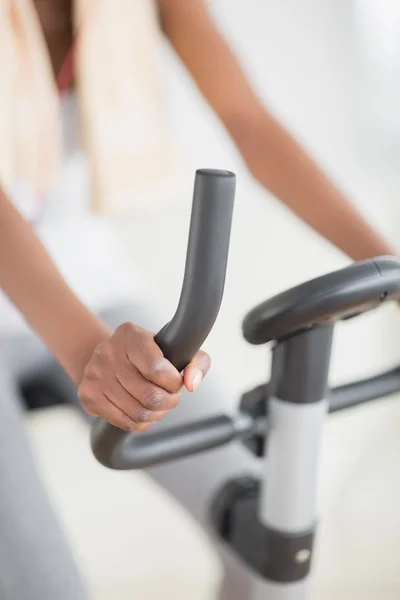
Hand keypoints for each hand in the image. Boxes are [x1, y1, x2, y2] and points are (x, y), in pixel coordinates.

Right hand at [78, 322, 209, 431]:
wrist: (109, 357)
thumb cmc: (149, 353)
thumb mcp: (176, 348)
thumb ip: (196, 361)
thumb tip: (192, 383)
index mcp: (130, 335)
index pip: (157, 369)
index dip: (174, 383)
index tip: (176, 381)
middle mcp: (107, 352)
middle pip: (150, 396)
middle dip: (169, 401)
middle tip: (170, 396)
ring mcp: (95, 375)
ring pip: (139, 413)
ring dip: (157, 414)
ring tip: (159, 404)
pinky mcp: (88, 397)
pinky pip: (125, 423)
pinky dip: (142, 422)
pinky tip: (144, 411)